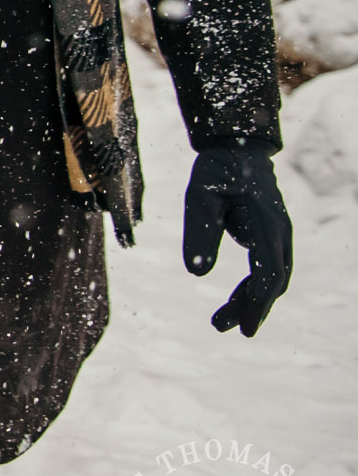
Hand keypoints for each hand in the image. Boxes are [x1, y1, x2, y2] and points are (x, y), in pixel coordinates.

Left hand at [182, 147, 292, 336]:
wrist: (237, 147)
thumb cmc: (218, 170)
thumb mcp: (200, 196)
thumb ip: (200, 232)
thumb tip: (196, 273)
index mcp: (267, 225)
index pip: (269, 274)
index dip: (257, 303)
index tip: (244, 328)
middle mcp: (279, 234)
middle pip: (272, 282)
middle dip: (250, 308)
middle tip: (220, 327)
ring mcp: (278, 236)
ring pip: (270, 279)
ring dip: (249, 301)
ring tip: (220, 321)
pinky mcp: (269, 237)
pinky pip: (265, 269)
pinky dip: (251, 288)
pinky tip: (233, 301)